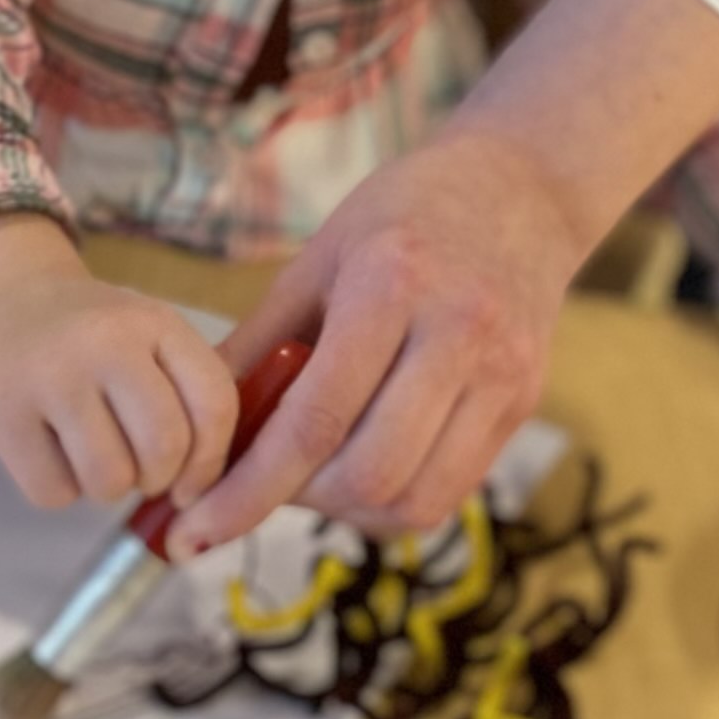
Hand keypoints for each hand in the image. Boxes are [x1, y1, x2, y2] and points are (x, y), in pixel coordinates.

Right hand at [0, 218, 239, 512]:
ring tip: (98, 457)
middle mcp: (103, 342)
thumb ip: (193, 397)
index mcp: (156, 323)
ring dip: (110, 488)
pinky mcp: (3, 414)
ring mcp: (49, 377)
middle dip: (158, 479)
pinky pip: (55, 492)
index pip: (214, 404)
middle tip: (140, 470)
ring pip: (109, 479)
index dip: (210, 461)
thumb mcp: (156, 340)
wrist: (13, 304)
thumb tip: (202, 492)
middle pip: (163, 448)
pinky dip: (62, 490)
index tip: (191, 484)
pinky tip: (57, 454)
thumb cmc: (101, 337)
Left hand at [174, 127, 588, 553]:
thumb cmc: (405, 214)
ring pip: (414, 499)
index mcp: (391, 283)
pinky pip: (450, 491)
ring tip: (318, 472)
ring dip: (348, 508)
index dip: (249, 488)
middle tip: (264, 481)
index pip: (315, 420)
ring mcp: (501, 372)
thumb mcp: (317, 258)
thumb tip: (194, 426)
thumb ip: (257, 344)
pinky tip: (367, 466)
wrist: (521, 188)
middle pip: (368, 473)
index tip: (195, 531)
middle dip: (298, 499)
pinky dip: (394, 500)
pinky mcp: (524, 402)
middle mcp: (457, 331)